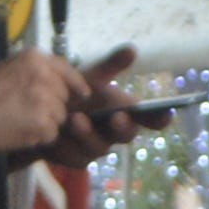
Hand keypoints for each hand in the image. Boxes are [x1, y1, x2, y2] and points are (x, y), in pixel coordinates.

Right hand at [0, 47, 88, 158]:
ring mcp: (45, 100)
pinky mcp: (43, 123)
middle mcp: (45, 75)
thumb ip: (37, 73)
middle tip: (25, 113)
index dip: (76, 86)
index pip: (69, 71)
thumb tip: (62, 84)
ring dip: (45, 124)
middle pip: (66, 97)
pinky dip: (38, 138)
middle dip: (54, 107)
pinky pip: (51, 135)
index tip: (81, 95)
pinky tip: (18, 133)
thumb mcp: (10, 69)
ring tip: (18, 123)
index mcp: (36, 58)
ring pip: (60, 118)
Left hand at [39, 46, 152, 169]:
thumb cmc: (73, 93)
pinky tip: (57, 134)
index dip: (160, 118)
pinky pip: (77, 157)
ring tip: (75, 119)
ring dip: (88, 135)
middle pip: (127, 135)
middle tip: (117, 117)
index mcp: (124, 110)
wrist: (41, 111)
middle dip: (123, 127)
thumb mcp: (91, 77)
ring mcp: (98, 147)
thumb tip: (132, 49)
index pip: (151, 118)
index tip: (167, 112)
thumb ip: (111, 66)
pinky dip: (67, 145)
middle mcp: (115, 131)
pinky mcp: (78, 160)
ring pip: (100, 148)